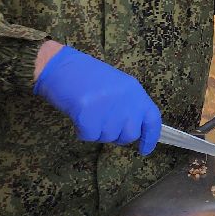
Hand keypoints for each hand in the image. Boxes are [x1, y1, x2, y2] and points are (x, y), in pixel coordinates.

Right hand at [32, 45, 162, 154]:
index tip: (144, 150)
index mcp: (135, 91)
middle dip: (117, 136)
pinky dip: (82, 131)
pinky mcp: (89, 115)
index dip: (150, 137)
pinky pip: (89, 136)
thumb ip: (128, 106)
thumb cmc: (87, 76)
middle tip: (102, 124)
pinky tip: (78, 116)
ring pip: (108, 137)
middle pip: (130, 134)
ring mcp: (108, 108)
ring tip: (88, 112)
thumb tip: (132, 130)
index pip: (152, 119)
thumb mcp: (117, 86)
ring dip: (97, 131)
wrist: (62, 66)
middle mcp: (126, 100)